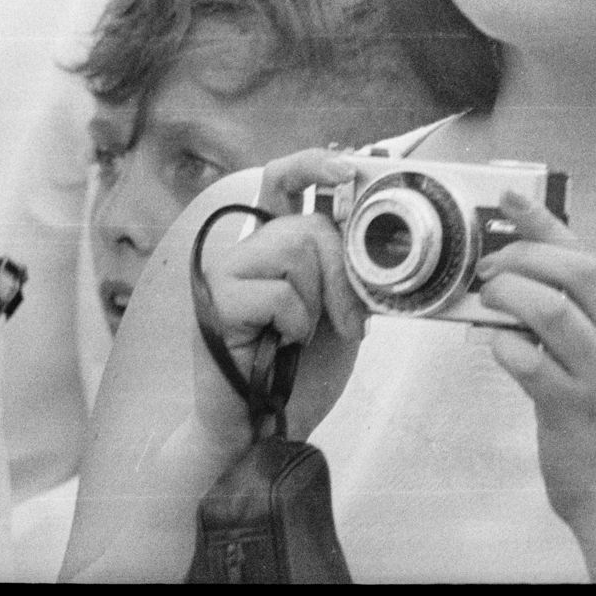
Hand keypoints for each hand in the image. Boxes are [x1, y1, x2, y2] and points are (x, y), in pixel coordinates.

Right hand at [195, 149, 368, 441]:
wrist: (265, 431)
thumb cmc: (299, 374)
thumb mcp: (341, 313)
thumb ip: (351, 272)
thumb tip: (380, 233)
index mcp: (275, 247)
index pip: (283, 181)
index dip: (313, 164)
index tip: (349, 165)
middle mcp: (248, 251)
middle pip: (308, 224)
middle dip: (343, 272)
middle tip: (348, 320)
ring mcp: (225, 273)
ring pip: (294, 250)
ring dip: (317, 302)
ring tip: (301, 336)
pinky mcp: (215, 302)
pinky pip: (279, 293)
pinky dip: (294, 324)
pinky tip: (279, 346)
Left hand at [476, 192, 595, 528]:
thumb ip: (579, 319)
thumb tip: (521, 276)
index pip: (588, 254)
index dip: (545, 222)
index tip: (510, 200)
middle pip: (575, 269)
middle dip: (523, 256)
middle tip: (491, 268)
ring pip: (549, 308)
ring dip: (508, 296)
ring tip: (489, 304)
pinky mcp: (571, 408)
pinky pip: (526, 361)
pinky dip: (502, 346)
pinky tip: (497, 348)